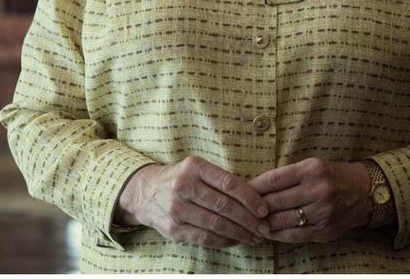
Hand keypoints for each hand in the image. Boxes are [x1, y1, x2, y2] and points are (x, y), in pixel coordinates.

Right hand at [114, 156, 270, 248]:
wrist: (145, 192)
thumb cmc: (180, 179)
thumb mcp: (197, 169)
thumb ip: (221, 180)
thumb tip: (255, 198)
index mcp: (194, 167)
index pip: (228, 183)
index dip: (249, 198)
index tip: (264, 209)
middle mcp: (183, 186)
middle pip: (224, 206)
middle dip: (249, 220)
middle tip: (264, 228)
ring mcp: (176, 209)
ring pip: (216, 224)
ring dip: (239, 234)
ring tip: (254, 237)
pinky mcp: (173, 229)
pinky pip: (204, 238)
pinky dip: (224, 241)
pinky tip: (235, 241)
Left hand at [249, 158, 371, 242]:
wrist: (362, 192)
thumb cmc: (329, 176)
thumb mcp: (310, 166)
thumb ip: (286, 176)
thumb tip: (255, 188)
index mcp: (311, 170)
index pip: (274, 179)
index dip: (254, 187)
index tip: (239, 191)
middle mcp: (317, 190)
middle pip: (276, 201)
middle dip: (255, 207)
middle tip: (240, 209)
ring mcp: (322, 212)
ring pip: (283, 220)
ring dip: (263, 223)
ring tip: (251, 222)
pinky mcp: (324, 230)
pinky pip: (294, 234)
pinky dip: (277, 234)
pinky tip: (268, 232)